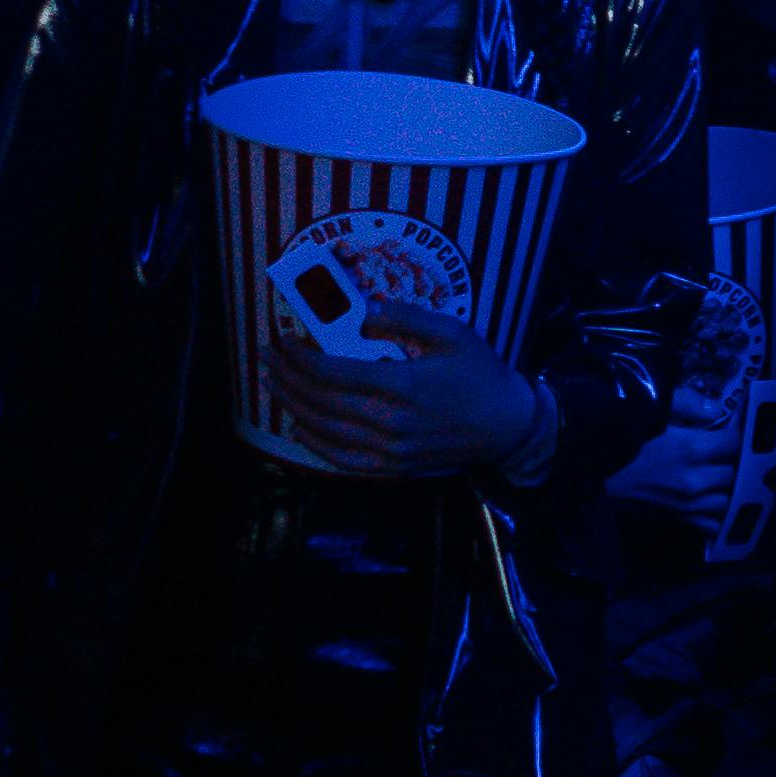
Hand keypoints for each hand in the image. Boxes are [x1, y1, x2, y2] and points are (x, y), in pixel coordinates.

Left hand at [270, 289, 546, 478]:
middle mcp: (390, 422)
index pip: (332, 372)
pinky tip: (300, 427)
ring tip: (273, 385)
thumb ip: (405, 317)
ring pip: (325, 431)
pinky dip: (315, 444)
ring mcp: (390, 450)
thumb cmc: (482, 374)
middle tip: (267, 356)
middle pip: (321, 401)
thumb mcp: (452, 332)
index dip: (299, 356)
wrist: (508, 427)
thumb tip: (362, 308)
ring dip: (292, 407)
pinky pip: (343, 461)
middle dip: (287, 377)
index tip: (283, 339)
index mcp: (402, 384)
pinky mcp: (394, 468)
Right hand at [605, 389, 741, 525]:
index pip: (735, 443)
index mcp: (691, 449)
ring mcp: (686, 505)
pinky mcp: (676, 519)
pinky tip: (715, 503)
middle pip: (734, 473)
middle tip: (728, 451)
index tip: (737, 427)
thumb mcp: (654, 408)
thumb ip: (690, 404)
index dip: (739, 433)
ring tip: (722, 476)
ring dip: (728, 488)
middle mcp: (694, 481)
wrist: (588, 465)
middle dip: (733, 461)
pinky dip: (718, 516)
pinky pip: (710, 525)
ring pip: (728, 501)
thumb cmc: (620, 434)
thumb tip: (717, 410)